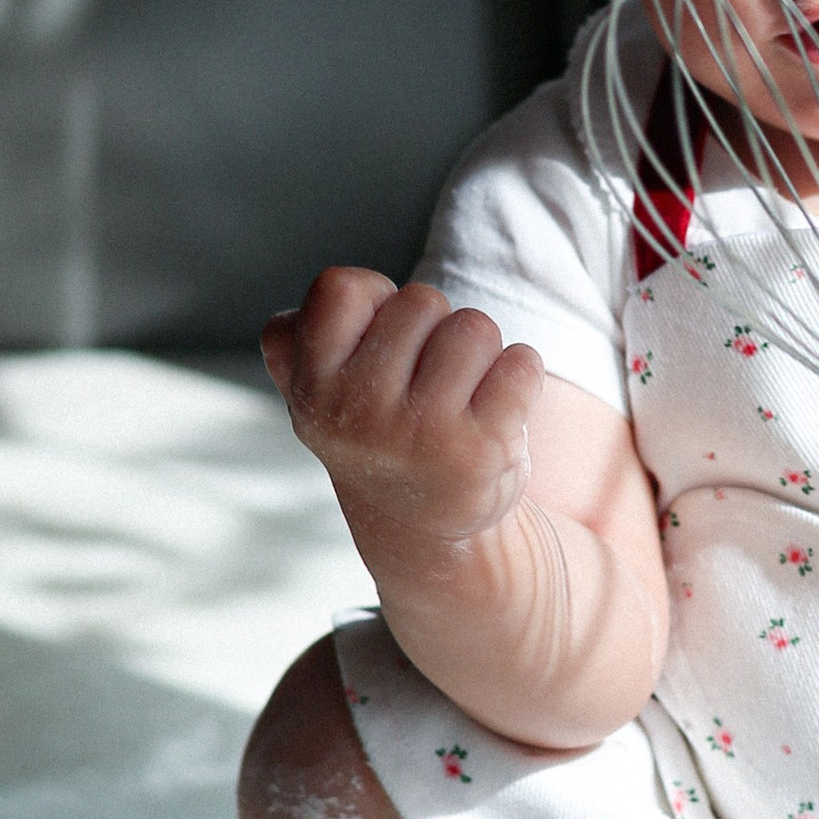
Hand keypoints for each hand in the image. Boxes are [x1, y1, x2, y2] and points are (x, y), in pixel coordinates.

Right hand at [263, 268, 543, 563]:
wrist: (428, 530)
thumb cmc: (378, 432)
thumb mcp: (319, 391)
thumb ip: (296, 342)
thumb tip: (303, 314)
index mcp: (312, 389)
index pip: (340, 287)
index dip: (375, 299)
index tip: (380, 342)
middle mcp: (356, 414)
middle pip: (420, 300)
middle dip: (435, 328)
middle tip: (426, 383)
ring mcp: (420, 435)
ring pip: (475, 327)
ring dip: (481, 353)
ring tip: (461, 398)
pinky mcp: (480, 452)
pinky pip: (522, 363)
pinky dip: (521, 375)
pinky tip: (500, 410)